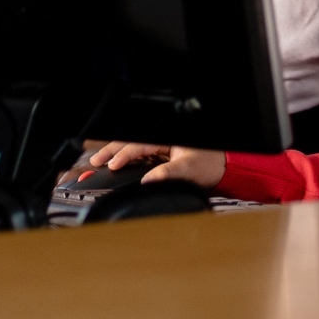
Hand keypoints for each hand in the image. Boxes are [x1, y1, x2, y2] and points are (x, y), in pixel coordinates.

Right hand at [77, 140, 226, 189]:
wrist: (223, 171)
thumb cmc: (211, 165)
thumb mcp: (189, 169)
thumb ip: (168, 173)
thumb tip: (147, 180)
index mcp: (167, 138)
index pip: (140, 144)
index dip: (124, 154)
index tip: (112, 164)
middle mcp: (162, 141)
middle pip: (132, 143)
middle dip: (112, 150)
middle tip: (95, 161)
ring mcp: (161, 149)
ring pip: (134, 149)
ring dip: (117, 155)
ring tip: (100, 162)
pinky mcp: (162, 158)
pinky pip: (140, 157)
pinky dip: (126, 162)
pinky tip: (116, 167)